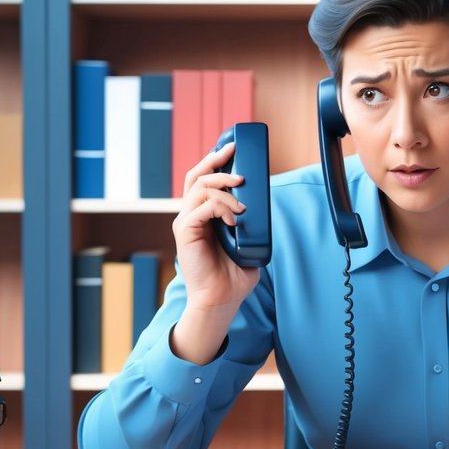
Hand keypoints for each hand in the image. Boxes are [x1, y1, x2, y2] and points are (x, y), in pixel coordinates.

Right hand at [169, 142, 261, 363]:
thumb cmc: (233, 275)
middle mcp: (190, 215)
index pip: (203, 180)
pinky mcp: (184, 232)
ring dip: (225, 189)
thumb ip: (250, 222)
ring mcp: (186, 223)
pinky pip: (201, 209)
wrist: (220, 299)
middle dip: (215, 161)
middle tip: (235, 155)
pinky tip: (234, 221)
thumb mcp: (248, 241)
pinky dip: (220, 209)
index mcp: (202, 214)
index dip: (214, 161)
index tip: (232, 148)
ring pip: (200, 189)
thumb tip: (263, 204)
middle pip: (196, 176)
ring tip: (243, 204)